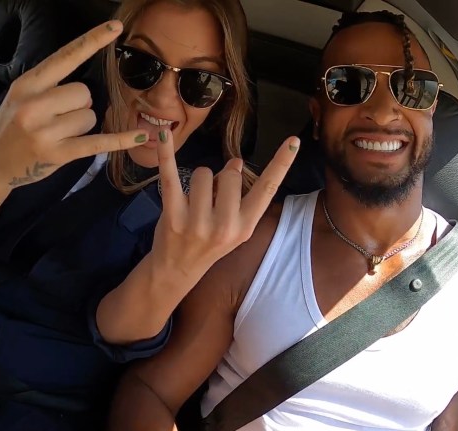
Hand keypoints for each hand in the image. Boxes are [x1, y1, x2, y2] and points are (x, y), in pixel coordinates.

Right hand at [0, 20, 146, 191]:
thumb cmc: (12, 126)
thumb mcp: (22, 97)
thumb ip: (50, 86)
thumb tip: (87, 91)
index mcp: (28, 84)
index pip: (66, 56)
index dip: (92, 40)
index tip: (115, 27)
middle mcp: (34, 105)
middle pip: (84, 92)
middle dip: (80, 105)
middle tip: (58, 119)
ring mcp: (45, 131)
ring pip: (90, 117)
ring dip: (82, 126)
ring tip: (58, 135)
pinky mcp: (57, 154)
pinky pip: (99, 142)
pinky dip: (122, 140)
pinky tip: (141, 137)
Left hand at [151, 130, 299, 283]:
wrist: (176, 270)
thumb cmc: (209, 244)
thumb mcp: (234, 228)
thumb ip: (239, 196)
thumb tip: (235, 161)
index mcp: (245, 226)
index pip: (268, 188)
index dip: (282, 163)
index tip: (294, 140)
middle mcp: (225, 225)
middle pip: (230, 174)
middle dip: (221, 177)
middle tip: (210, 199)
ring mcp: (198, 222)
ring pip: (203, 173)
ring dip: (198, 180)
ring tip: (192, 201)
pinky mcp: (173, 215)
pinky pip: (170, 175)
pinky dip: (166, 152)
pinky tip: (163, 134)